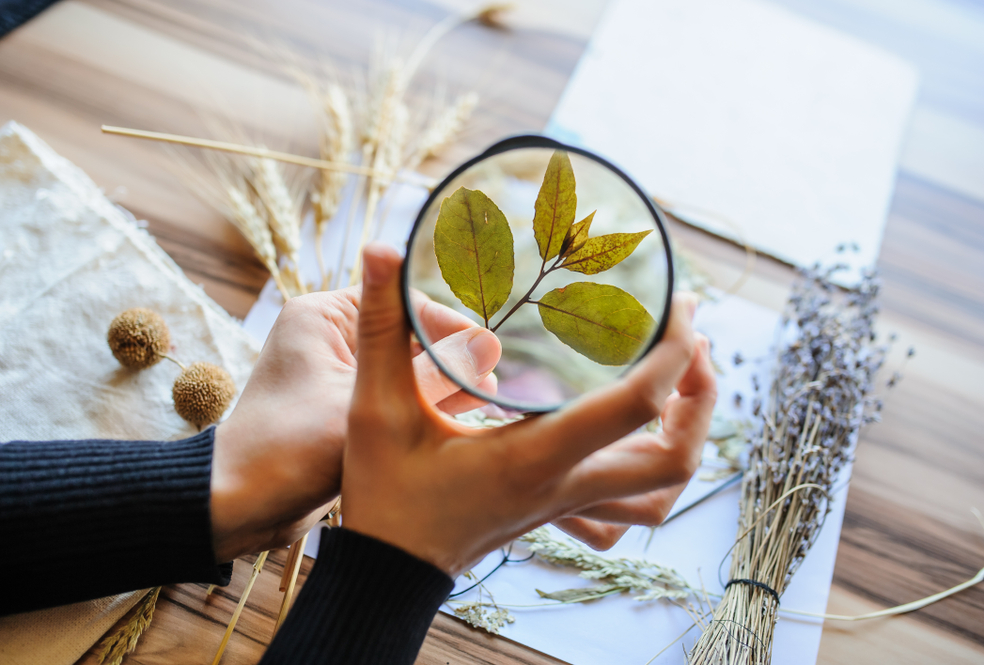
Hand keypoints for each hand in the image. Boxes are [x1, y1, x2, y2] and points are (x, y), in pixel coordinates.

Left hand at [210, 285, 501, 560]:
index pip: (401, 301)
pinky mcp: (342, 406)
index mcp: (323, 315)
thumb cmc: (290, 450)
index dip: (449, 325)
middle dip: (449, 358)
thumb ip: (430, 377)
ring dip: (438, 386)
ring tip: (483, 405)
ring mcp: (336, 373)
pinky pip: (393, 395)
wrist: (241, 507)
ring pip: (403, 368)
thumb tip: (488, 345)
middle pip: (407, 334)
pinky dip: (420, 407)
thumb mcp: (369, 409)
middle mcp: (329, 336)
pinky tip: (457, 422)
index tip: (488, 351)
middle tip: (491, 383)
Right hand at [342, 243, 716, 576]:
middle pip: (674, 460)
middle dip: (702, 398)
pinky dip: (655, 469)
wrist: (387, 569)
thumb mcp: (375, 407)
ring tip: (684, 382)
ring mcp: (567, 505)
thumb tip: (377, 248)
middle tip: (693, 342)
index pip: (636, 407)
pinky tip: (638, 432)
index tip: (678, 305)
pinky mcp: (560, 510)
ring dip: (689, 436)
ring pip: (663, 491)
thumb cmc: (383, 493)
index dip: (672, 352)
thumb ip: (381, 326)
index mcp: (533, 456)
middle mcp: (564, 486)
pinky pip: (634, 504)